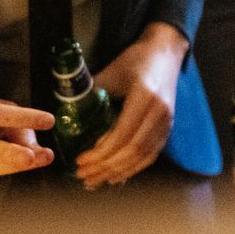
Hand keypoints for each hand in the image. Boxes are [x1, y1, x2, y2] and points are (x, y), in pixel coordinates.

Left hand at [72, 23, 185, 188]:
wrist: (164, 53)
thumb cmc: (135, 60)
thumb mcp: (110, 73)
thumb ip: (91, 94)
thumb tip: (66, 115)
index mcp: (145, 96)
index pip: (123, 134)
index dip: (101, 152)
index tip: (80, 160)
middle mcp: (159, 112)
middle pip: (133, 150)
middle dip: (106, 167)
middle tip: (83, 176)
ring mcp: (167, 121)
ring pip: (143, 156)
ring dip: (118, 172)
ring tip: (96, 181)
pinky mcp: (168, 127)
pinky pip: (151, 154)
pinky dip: (133, 168)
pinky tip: (116, 176)